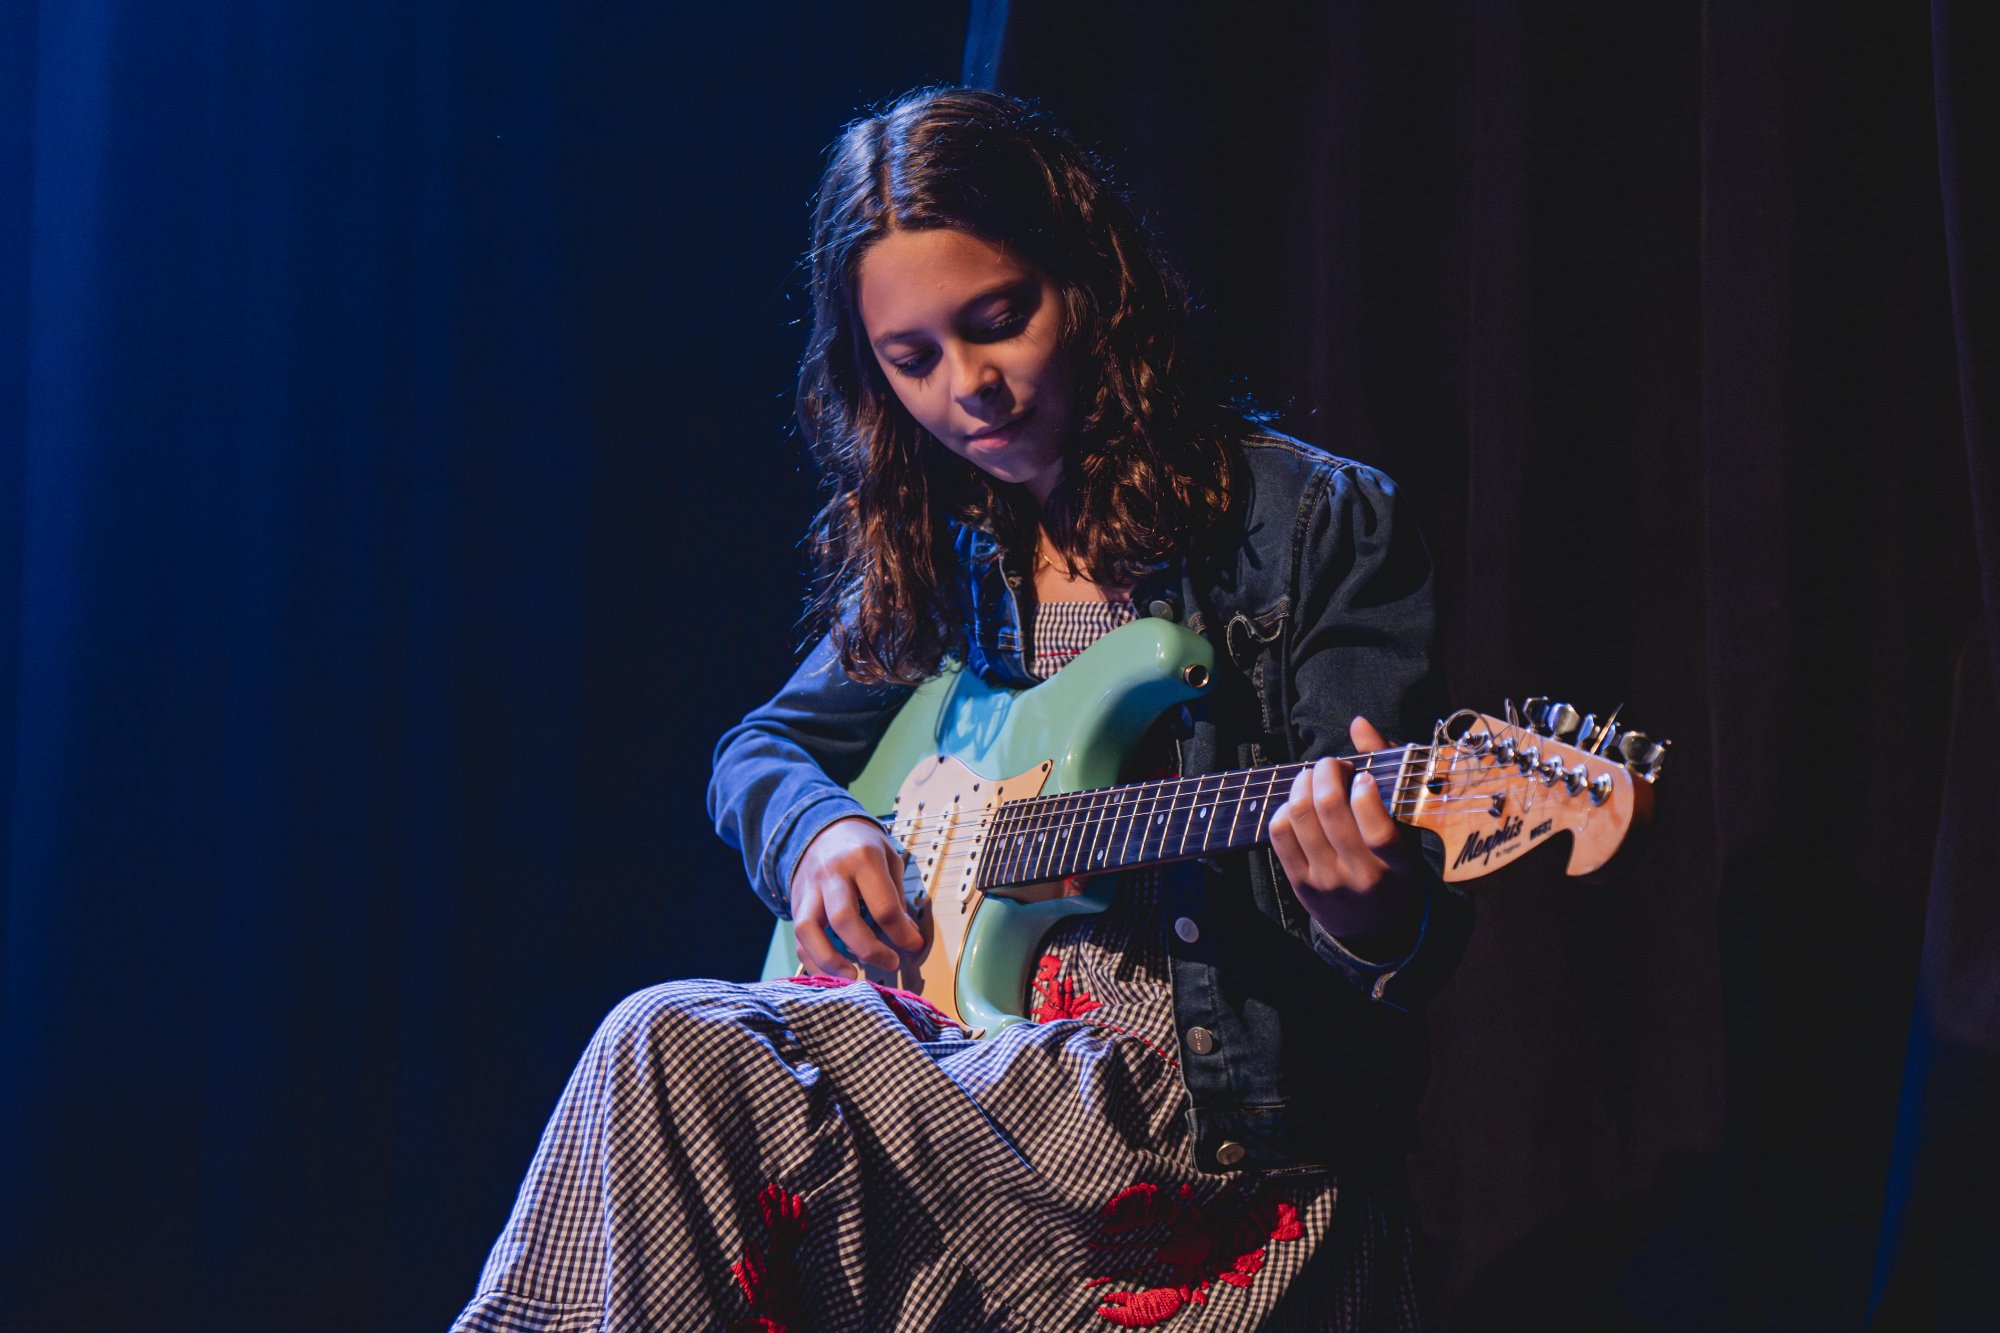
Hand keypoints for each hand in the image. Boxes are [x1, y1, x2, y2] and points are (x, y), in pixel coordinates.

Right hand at [788, 816, 924, 977]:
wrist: (821, 828)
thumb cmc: (862, 846)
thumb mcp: (888, 858)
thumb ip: (896, 896)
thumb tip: (908, 935)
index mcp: (862, 859)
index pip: (883, 905)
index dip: (902, 933)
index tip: (915, 945)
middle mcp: (831, 874)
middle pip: (844, 919)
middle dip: (869, 949)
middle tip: (891, 963)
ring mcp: (809, 889)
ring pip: (809, 929)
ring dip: (830, 960)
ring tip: (852, 978)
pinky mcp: (796, 903)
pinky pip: (798, 938)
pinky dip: (812, 962)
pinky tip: (831, 976)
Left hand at [1267, 716, 1426, 951]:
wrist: (1378, 930)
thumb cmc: (1396, 869)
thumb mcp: (1409, 832)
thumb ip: (1389, 774)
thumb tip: (1359, 723)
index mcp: (1398, 864)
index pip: (1377, 827)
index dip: (1365, 792)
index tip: (1363, 776)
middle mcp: (1361, 875)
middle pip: (1328, 810)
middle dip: (1326, 772)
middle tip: (1332, 765)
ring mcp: (1327, 881)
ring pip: (1299, 817)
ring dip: (1303, 784)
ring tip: (1315, 778)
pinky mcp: (1300, 884)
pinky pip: (1279, 834)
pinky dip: (1284, 808)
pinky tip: (1298, 803)